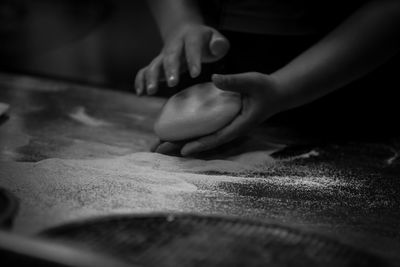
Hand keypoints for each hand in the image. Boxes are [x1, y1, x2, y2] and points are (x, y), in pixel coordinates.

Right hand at [135, 24, 228, 95]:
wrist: (184, 31)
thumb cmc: (204, 41)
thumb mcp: (215, 38)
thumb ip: (219, 44)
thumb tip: (217, 48)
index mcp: (191, 37)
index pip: (192, 47)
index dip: (193, 59)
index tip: (195, 74)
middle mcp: (174, 45)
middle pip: (170, 56)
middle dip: (170, 69)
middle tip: (172, 83)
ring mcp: (163, 55)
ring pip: (155, 64)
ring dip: (152, 77)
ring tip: (152, 91)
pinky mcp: (156, 64)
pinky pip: (144, 71)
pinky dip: (140, 80)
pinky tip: (140, 93)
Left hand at [152, 72, 288, 155]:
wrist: (276, 93)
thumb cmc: (266, 88)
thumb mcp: (252, 81)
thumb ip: (234, 81)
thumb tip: (214, 78)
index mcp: (238, 125)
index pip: (216, 138)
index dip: (200, 145)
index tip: (183, 151)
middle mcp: (229, 129)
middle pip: (203, 142)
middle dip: (180, 147)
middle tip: (158, 150)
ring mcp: (225, 127)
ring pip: (200, 138)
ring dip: (180, 142)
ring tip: (159, 145)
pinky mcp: (222, 121)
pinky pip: (203, 130)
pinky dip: (189, 132)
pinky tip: (175, 132)